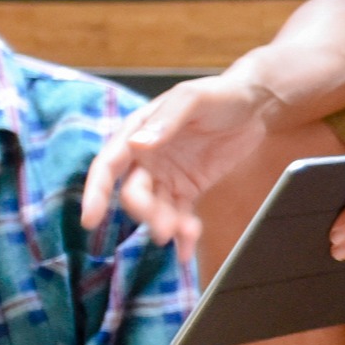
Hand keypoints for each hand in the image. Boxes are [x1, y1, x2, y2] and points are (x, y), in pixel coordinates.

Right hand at [78, 68, 277, 261]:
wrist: (254, 105)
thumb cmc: (220, 94)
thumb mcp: (193, 98)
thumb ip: (166, 120)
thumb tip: (138, 144)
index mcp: (137, 132)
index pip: (108, 165)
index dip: (96, 192)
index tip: (90, 219)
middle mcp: (146, 158)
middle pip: (133, 194)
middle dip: (145, 213)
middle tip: (164, 228)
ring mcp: (166, 176)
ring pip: (156, 209)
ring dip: (165, 225)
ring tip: (186, 233)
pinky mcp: (187, 190)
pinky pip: (179, 216)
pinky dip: (182, 234)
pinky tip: (187, 250)